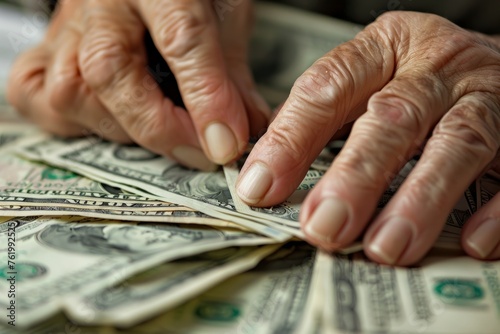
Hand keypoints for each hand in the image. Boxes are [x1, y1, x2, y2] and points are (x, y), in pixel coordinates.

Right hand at [7, 0, 269, 169]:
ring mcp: (65, 28)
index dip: (207, 97)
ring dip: (125, 130)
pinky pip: (37, 97)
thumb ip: (233, 73)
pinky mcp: (44, 52)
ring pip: (71, 91)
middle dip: (161, 127)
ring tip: (167, 137)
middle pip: (111, 71)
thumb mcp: (225, 15)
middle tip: (204, 153)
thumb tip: (242, 133)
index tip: (228, 143)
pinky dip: (75, 124)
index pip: (181, 37)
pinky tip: (114, 124)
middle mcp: (100, 2)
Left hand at [237, 11, 499, 264]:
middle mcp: (436, 67)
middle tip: (323, 227)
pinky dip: (495, 209)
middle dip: (355, 176)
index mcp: (386, 48)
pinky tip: (470, 243)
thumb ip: (325, 119)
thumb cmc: (422, 81)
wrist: (499, 64)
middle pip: (392, 118)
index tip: (260, 186)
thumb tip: (266, 177)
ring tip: (385, 248)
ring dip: (419, 200)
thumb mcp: (371, 79)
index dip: (291, 138)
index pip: (328, 86)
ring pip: (455, 144)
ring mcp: (487, 96)